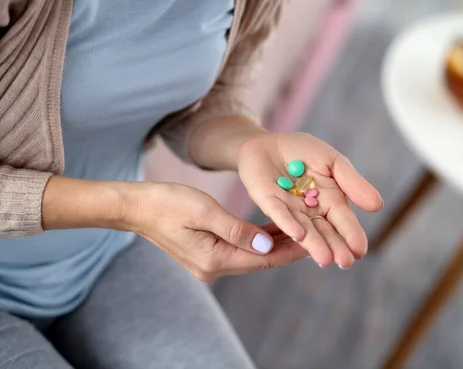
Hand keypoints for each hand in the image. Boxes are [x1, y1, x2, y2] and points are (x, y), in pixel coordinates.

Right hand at [125, 182, 307, 280]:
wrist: (137, 207)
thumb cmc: (168, 203)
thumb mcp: (204, 212)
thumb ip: (237, 230)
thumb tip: (267, 244)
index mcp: (214, 259)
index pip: (263, 259)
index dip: (291, 251)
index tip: (315, 242)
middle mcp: (214, 267)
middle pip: (261, 259)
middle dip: (289, 248)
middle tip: (317, 235)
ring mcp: (209, 262)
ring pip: (252, 254)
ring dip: (275, 243)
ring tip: (303, 231)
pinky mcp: (207, 252)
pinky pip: (240, 248)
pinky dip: (258, 239)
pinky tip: (274, 229)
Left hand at [238, 132, 382, 268]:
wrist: (268, 140)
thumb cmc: (303, 151)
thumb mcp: (333, 162)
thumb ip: (352, 182)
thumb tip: (378, 205)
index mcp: (329, 201)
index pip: (343, 220)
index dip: (352, 235)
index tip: (360, 251)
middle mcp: (310, 211)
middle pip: (324, 231)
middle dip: (335, 247)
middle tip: (345, 263)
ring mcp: (288, 208)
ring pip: (303, 228)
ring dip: (314, 244)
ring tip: (325, 260)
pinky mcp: (267, 201)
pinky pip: (278, 213)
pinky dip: (288, 223)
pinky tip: (298, 235)